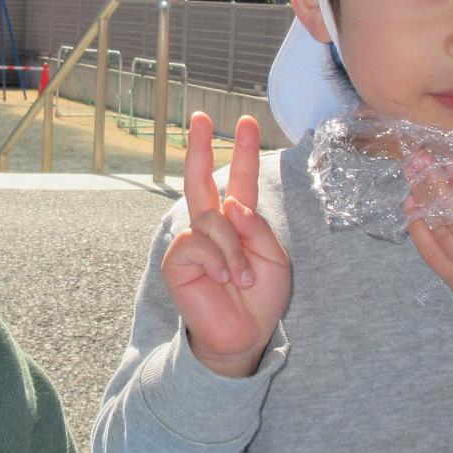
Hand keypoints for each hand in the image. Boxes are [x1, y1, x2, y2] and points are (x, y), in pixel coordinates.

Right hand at [160, 113, 289, 377]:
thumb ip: (258, 228)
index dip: (243, 152)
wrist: (244, 335)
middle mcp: (212, 226)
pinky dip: (219, 261)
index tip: (247, 122)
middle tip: (200, 118)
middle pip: (200, 179)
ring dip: (234, 251)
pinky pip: (199, 242)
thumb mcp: (274, 258)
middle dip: (200, 147)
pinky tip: (222, 280)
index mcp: (238, 222)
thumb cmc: (259, 298)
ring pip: (212, 220)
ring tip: (242, 280)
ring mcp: (192, 241)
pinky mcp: (178, 260)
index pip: (240, 180)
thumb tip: (232, 205)